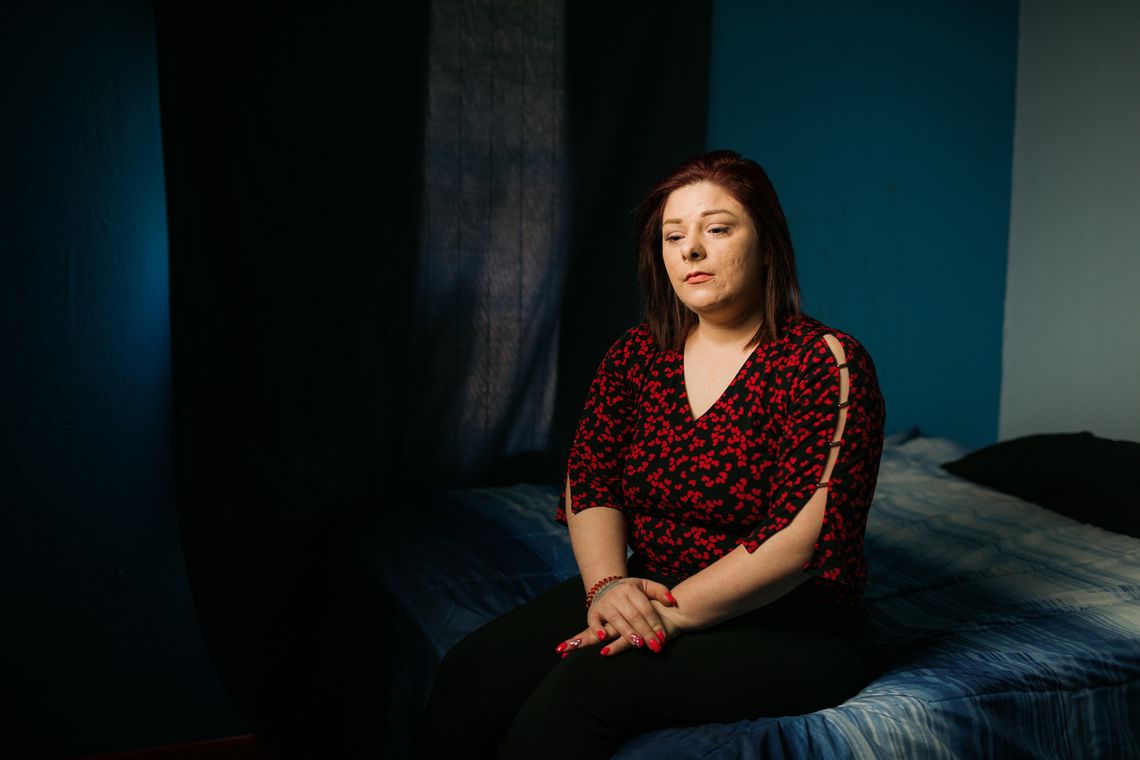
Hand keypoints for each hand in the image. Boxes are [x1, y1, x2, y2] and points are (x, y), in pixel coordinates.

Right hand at [554, 578, 686, 657]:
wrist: (605, 586)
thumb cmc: (629, 590)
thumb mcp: (645, 586)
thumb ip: (660, 591)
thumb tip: (672, 601)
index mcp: (630, 589)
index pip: (645, 608)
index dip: (655, 623)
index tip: (663, 637)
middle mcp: (617, 596)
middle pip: (633, 616)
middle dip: (645, 632)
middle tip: (655, 646)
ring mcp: (604, 604)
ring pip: (616, 620)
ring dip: (627, 632)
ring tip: (638, 643)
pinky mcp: (593, 612)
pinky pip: (593, 621)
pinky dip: (597, 629)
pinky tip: (603, 638)